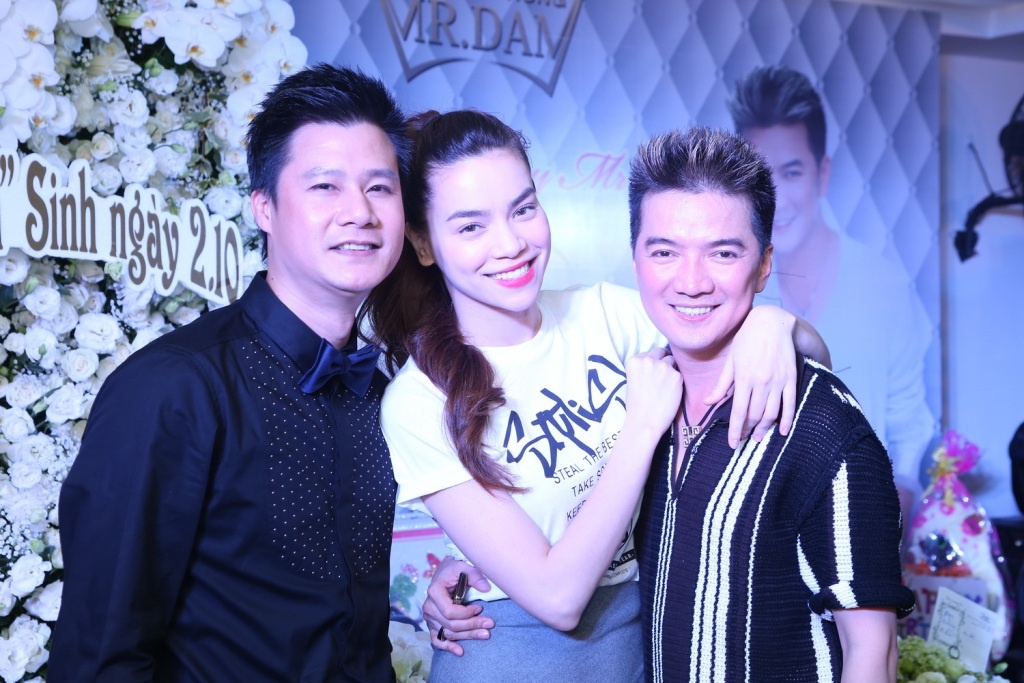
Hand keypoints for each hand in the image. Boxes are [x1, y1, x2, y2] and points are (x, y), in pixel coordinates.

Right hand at [423, 557, 493, 655]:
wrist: (445, 572)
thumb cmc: (454, 569)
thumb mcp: (464, 566)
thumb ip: (475, 575)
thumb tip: (486, 588)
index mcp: (434, 592)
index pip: (450, 612)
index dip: (467, 614)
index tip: (480, 608)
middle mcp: (429, 607)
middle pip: (451, 624)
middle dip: (472, 626)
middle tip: (490, 624)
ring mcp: (430, 618)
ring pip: (448, 633)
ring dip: (467, 636)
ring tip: (485, 634)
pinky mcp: (433, 624)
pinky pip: (437, 640)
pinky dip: (448, 647)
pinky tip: (460, 651)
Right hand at [623, 348, 682, 436]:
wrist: (644, 422)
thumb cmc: (636, 405)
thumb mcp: (631, 380)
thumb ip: (642, 368)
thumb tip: (655, 362)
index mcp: (634, 361)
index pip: (647, 353)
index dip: (651, 362)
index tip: (651, 372)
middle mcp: (648, 360)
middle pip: (660, 351)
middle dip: (662, 360)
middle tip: (662, 374)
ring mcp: (663, 366)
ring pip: (671, 361)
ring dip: (670, 369)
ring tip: (665, 385)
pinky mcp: (676, 376)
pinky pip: (679, 374)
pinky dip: (676, 381)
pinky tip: (670, 392)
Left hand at [706, 306, 796, 447]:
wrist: (772, 323)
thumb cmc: (746, 340)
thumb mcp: (730, 360)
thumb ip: (721, 384)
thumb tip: (708, 402)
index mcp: (743, 378)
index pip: (739, 412)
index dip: (735, 430)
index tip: (732, 443)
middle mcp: (761, 382)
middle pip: (755, 415)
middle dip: (748, 430)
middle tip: (744, 439)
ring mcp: (778, 382)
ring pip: (772, 413)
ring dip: (765, 428)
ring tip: (758, 437)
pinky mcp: (791, 379)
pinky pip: (790, 404)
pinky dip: (787, 420)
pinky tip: (782, 431)